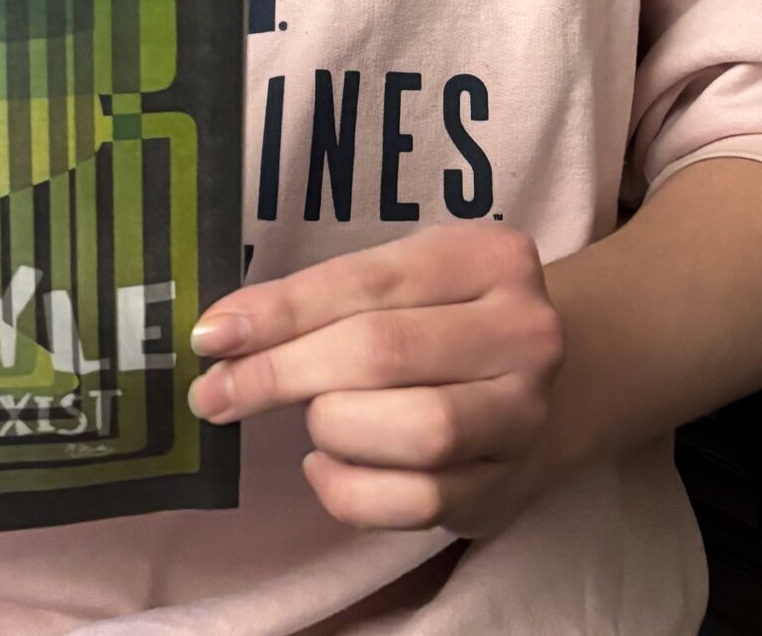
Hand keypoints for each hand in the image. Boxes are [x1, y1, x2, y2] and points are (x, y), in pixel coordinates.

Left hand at [188, 226, 564, 536]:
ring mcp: (524, 416)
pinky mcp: (506, 487)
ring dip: (333, 429)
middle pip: (383, 353)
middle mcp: (523, 333)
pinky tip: (327, 466)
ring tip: (314, 420)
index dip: (282, 311)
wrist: (548, 383)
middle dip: (283, 374)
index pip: (368, 280)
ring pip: (414, 431)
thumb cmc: (448, 319)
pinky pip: (415, 503)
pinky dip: (349, 490)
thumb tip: (221, 337)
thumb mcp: (404, 281)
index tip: (212, 336)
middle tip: (219, 393)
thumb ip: (323, 300)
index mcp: (491, 257)